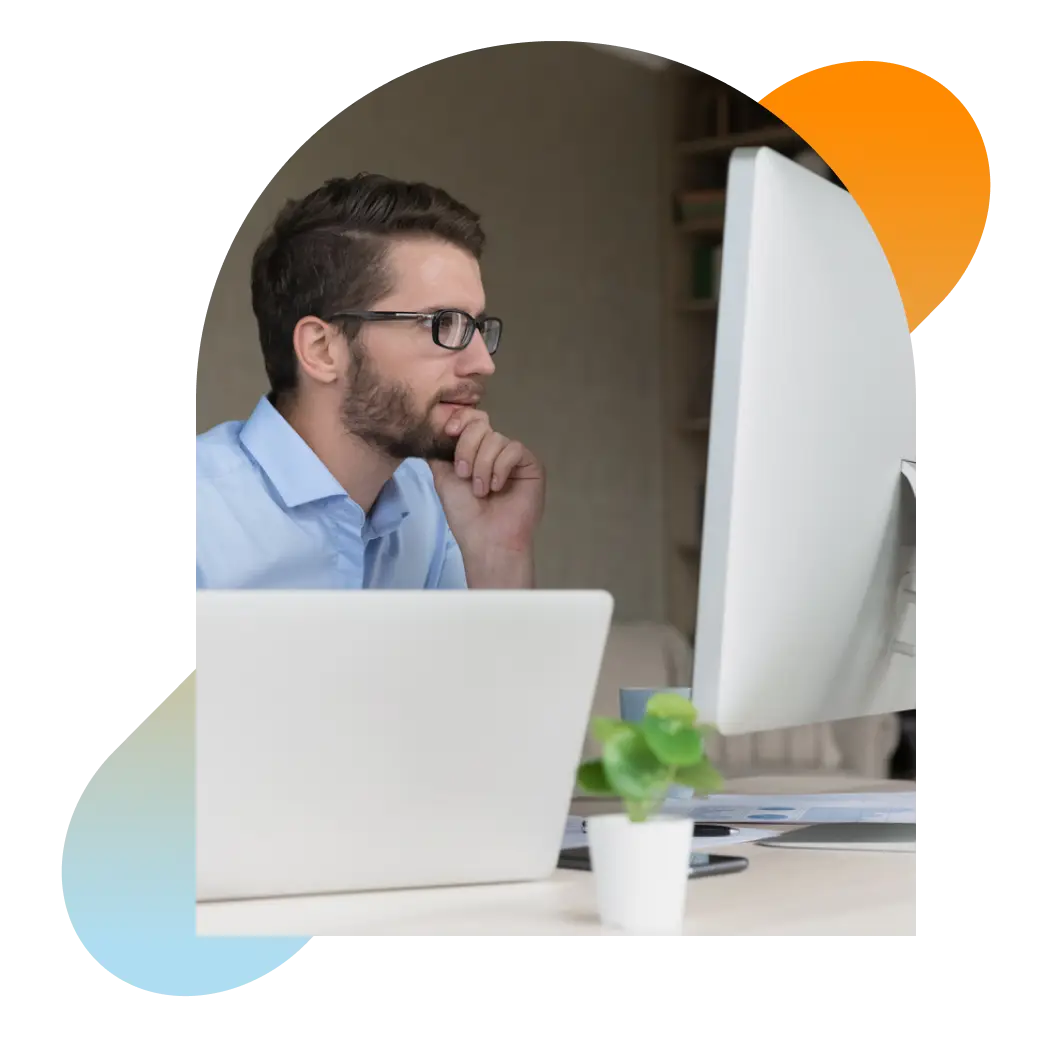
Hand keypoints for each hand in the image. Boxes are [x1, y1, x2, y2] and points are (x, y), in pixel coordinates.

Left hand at [428, 408, 544, 585]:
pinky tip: (497, 487)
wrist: (486, 539)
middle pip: (481, 424)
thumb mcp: (443, 477)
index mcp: (474, 451)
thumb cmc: (465, 514)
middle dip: (467, 448)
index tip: (450, 432)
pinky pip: (513, 449)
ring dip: (482, 465)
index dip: (460, 419)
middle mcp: (494, 450)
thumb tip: (436, 428)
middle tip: (464, 475)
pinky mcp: (531, 465)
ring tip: (481, 491)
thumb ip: (440, 451)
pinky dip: (500, 467)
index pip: (471, 419)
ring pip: (496, 438)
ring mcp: (512, 457)